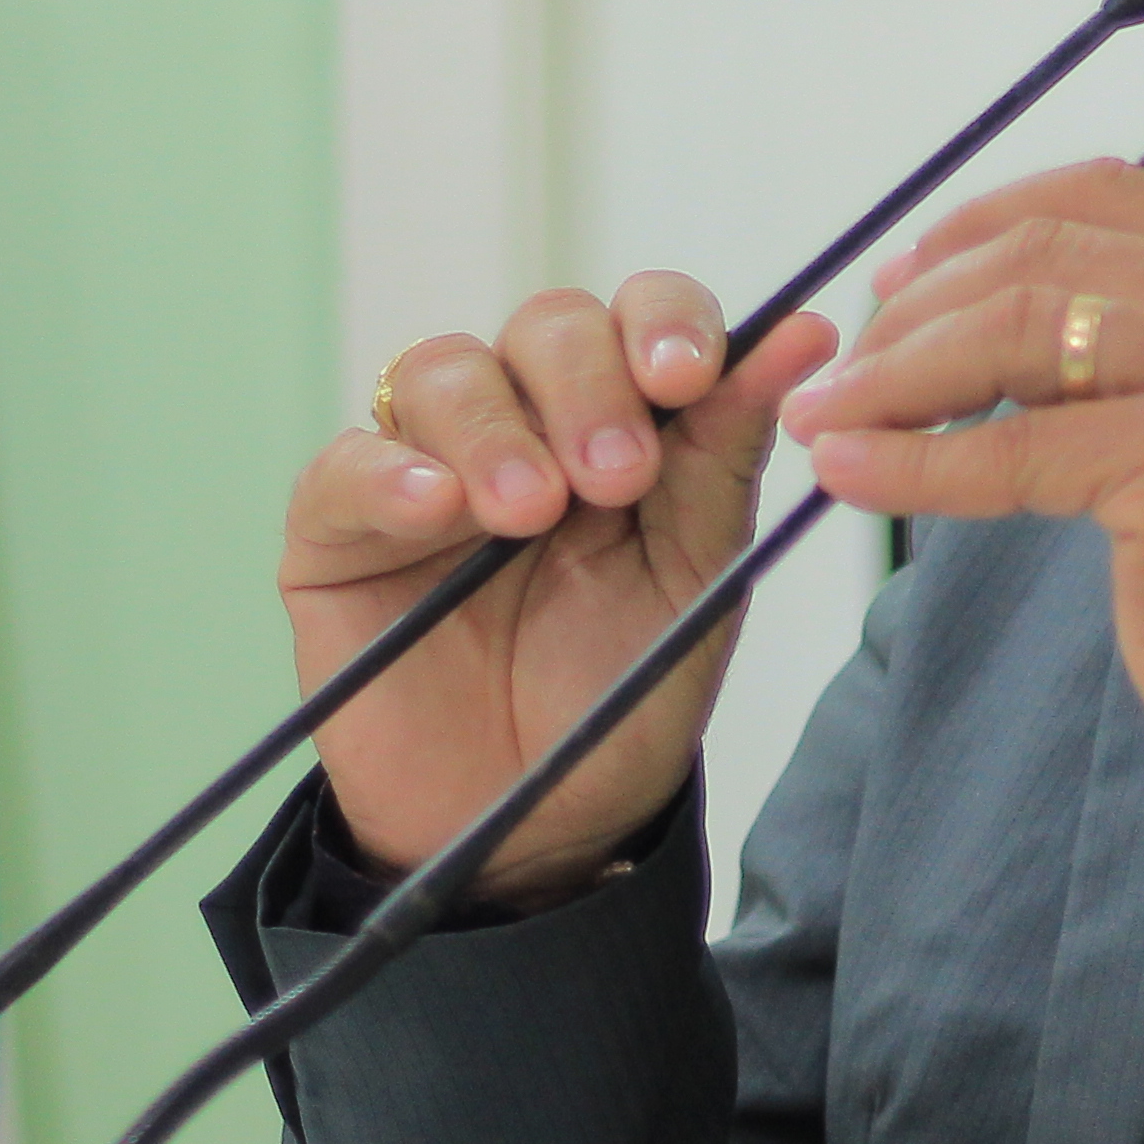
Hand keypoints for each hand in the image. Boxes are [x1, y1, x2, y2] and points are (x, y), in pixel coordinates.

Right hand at [284, 279, 838, 907]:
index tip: (689, 378)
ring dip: (498, 430)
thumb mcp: (695, 577)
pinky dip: (394, 473)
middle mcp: (523, 420)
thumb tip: (806, 334)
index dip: (664, 323)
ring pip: (443, 371)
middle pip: (545, 327)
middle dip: (588, 387)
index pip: (639, 316)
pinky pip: (346, 464)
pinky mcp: (337, 529)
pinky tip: (438, 509)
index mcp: (622, 419)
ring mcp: (424, 465)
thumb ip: (728, 455)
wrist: (537, 828)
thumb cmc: (621, 695)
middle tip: (617, 479)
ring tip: (531, 513)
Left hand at [785, 165, 1143, 804]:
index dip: (977, 230)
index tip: (899, 286)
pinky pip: (1014, 450)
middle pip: (1039, 260)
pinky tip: (854, 473)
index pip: (1097, 198)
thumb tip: (979, 309)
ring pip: (1016, 332)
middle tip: (845, 373)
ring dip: (896, 374)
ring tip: (830, 416)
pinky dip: (914, 461)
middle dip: (915, 312)